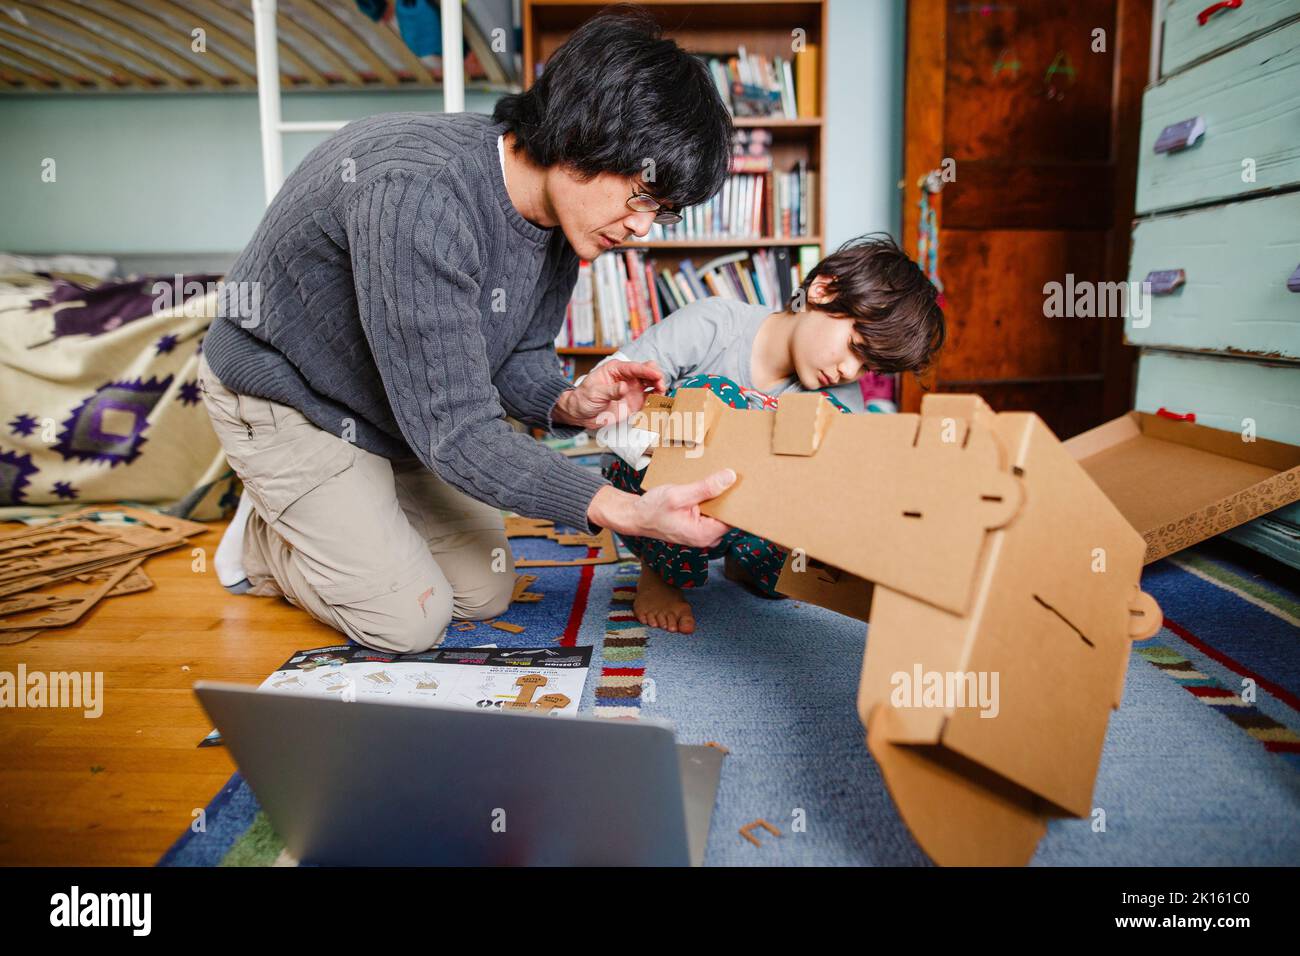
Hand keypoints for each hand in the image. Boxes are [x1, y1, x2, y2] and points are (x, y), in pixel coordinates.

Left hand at [554, 360, 664, 428]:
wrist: (581, 414)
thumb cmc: (584, 398)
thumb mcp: (595, 393)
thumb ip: (611, 391)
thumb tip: (624, 388)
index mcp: (616, 369)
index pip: (635, 367)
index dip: (647, 371)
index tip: (657, 375)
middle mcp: (627, 378)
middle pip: (647, 373)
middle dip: (656, 377)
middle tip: (660, 385)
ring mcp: (633, 390)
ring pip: (652, 384)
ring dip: (659, 387)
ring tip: (661, 394)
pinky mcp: (635, 402)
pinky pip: (650, 399)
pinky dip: (656, 400)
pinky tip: (659, 402)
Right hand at [588, 469, 735, 547]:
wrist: (635, 516)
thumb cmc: (652, 509)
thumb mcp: (678, 495)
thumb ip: (705, 488)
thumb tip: (730, 477)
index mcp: (704, 534)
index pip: (734, 518)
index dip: (739, 500)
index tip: (744, 483)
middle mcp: (706, 537)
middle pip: (729, 514)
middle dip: (730, 496)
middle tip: (734, 475)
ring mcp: (702, 533)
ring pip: (720, 512)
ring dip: (719, 496)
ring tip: (721, 478)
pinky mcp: (698, 526)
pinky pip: (711, 512)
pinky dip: (711, 499)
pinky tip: (708, 486)